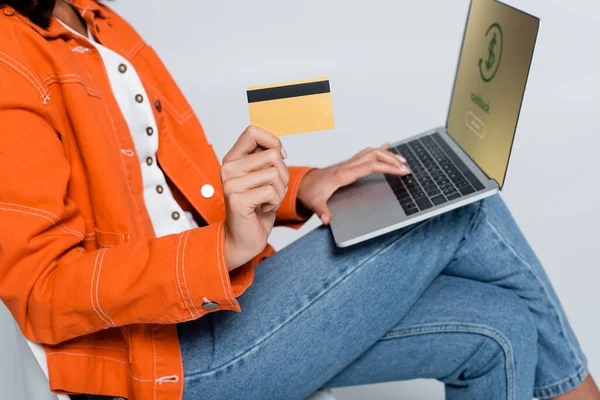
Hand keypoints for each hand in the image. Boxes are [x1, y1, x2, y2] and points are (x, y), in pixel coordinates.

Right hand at [221, 125, 289, 270]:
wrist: (244, 238)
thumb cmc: (256, 207)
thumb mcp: (262, 177)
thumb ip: (265, 158)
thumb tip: (279, 149)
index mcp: (232, 159)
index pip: (253, 131)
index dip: (273, 142)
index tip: (279, 158)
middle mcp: (228, 168)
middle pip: (273, 155)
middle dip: (283, 174)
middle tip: (272, 190)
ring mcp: (231, 184)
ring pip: (275, 174)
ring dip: (280, 191)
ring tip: (267, 201)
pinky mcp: (237, 199)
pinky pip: (271, 191)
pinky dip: (275, 202)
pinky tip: (263, 209)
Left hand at [297, 143, 409, 224]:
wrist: (302, 184)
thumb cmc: (309, 192)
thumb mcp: (314, 203)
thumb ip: (321, 211)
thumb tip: (326, 220)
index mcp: (343, 174)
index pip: (370, 166)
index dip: (387, 167)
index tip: (401, 171)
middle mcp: (347, 165)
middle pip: (374, 155)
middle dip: (392, 159)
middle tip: (406, 168)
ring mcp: (348, 164)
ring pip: (371, 152)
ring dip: (387, 154)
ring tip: (401, 160)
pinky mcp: (348, 165)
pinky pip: (366, 154)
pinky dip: (378, 150)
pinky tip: (387, 147)